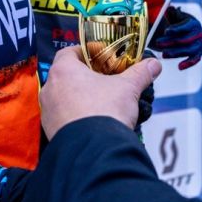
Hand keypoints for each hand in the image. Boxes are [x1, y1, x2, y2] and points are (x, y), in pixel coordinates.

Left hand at [39, 46, 161, 138]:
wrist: (95, 149)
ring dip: (80, 97)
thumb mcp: (128, 88)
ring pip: (64, 97)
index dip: (86, 52)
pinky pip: (63, 117)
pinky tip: (94, 121)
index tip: (101, 57)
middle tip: (104, 79)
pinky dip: (76, 116)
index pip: (69, 52)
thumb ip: (140, 73)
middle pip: (67, 75)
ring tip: (101, 102)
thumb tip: (153, 65)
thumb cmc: (105, 111)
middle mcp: (51, 89)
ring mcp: (48, 112)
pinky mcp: (51, 130)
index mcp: (64, 71)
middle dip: (86, 76)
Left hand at [148, 6, 201, 69]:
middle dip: (171, 42)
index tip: (166, 31)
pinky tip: (180, 67)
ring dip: (176, 53)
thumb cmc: (179, 23)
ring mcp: (199, 44)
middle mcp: (198, 34)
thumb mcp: (176, 16)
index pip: (185, 26)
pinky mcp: (198, 53)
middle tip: (158, 43)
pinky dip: (188, 63)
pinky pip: (194, 59)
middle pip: (185, 39)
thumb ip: (172, 13)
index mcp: (193, 23)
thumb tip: (168, 8)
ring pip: (188, 50)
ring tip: (163, 54)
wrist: (189, 31)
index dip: (176, 29)